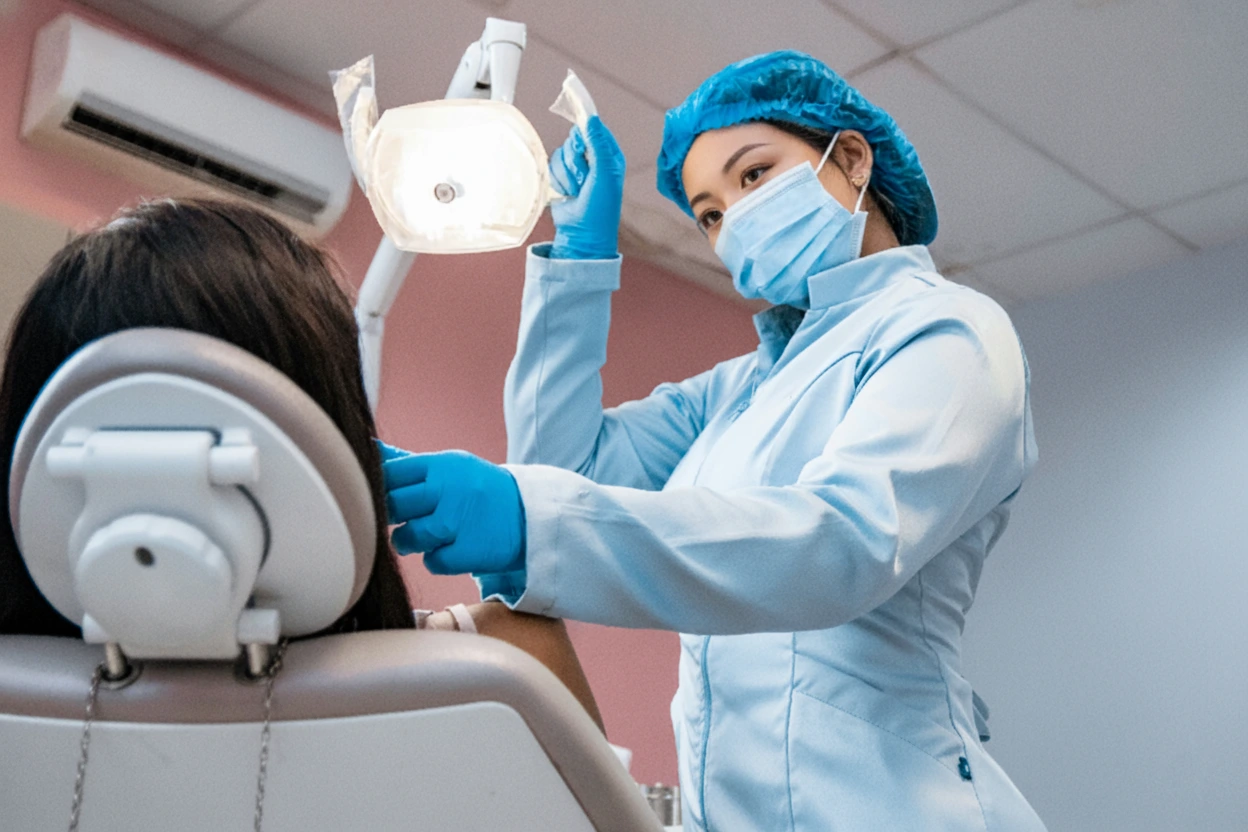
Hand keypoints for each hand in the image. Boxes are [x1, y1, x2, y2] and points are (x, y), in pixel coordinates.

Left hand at [379, 444, 524, 575]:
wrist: (530, 515)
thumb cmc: (478, 490)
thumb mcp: (450, 467)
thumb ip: (408, 462)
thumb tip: (369, 448)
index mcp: (441, 465)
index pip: (390, 474)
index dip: (380, 490)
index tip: (384, 497)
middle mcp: (449, 489)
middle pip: (393, 506)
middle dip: (392, 518)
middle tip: (405, 519)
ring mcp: (459, 521)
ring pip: (408, 538)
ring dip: (410, 542)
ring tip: (426, 536)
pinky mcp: (469, 551)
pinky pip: (432, 562)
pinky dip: (437, 560)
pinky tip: (450, 549)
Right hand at [548, 115, 625, 259]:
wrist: (583, 233)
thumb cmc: (601, 206)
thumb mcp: (605, 172)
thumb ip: (598, 144)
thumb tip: (591, 118)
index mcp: (609, 155)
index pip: (595, 129)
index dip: (585, 131)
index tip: (579, 140)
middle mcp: (593, 159)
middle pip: (573, 140)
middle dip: (575, 160)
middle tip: (584, 178)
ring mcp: (576, 169)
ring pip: (560, 153)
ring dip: (567, 175)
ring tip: (578, 191)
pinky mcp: (561, 177)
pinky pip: (552, 166)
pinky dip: (558, 181)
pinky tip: (568, 194)